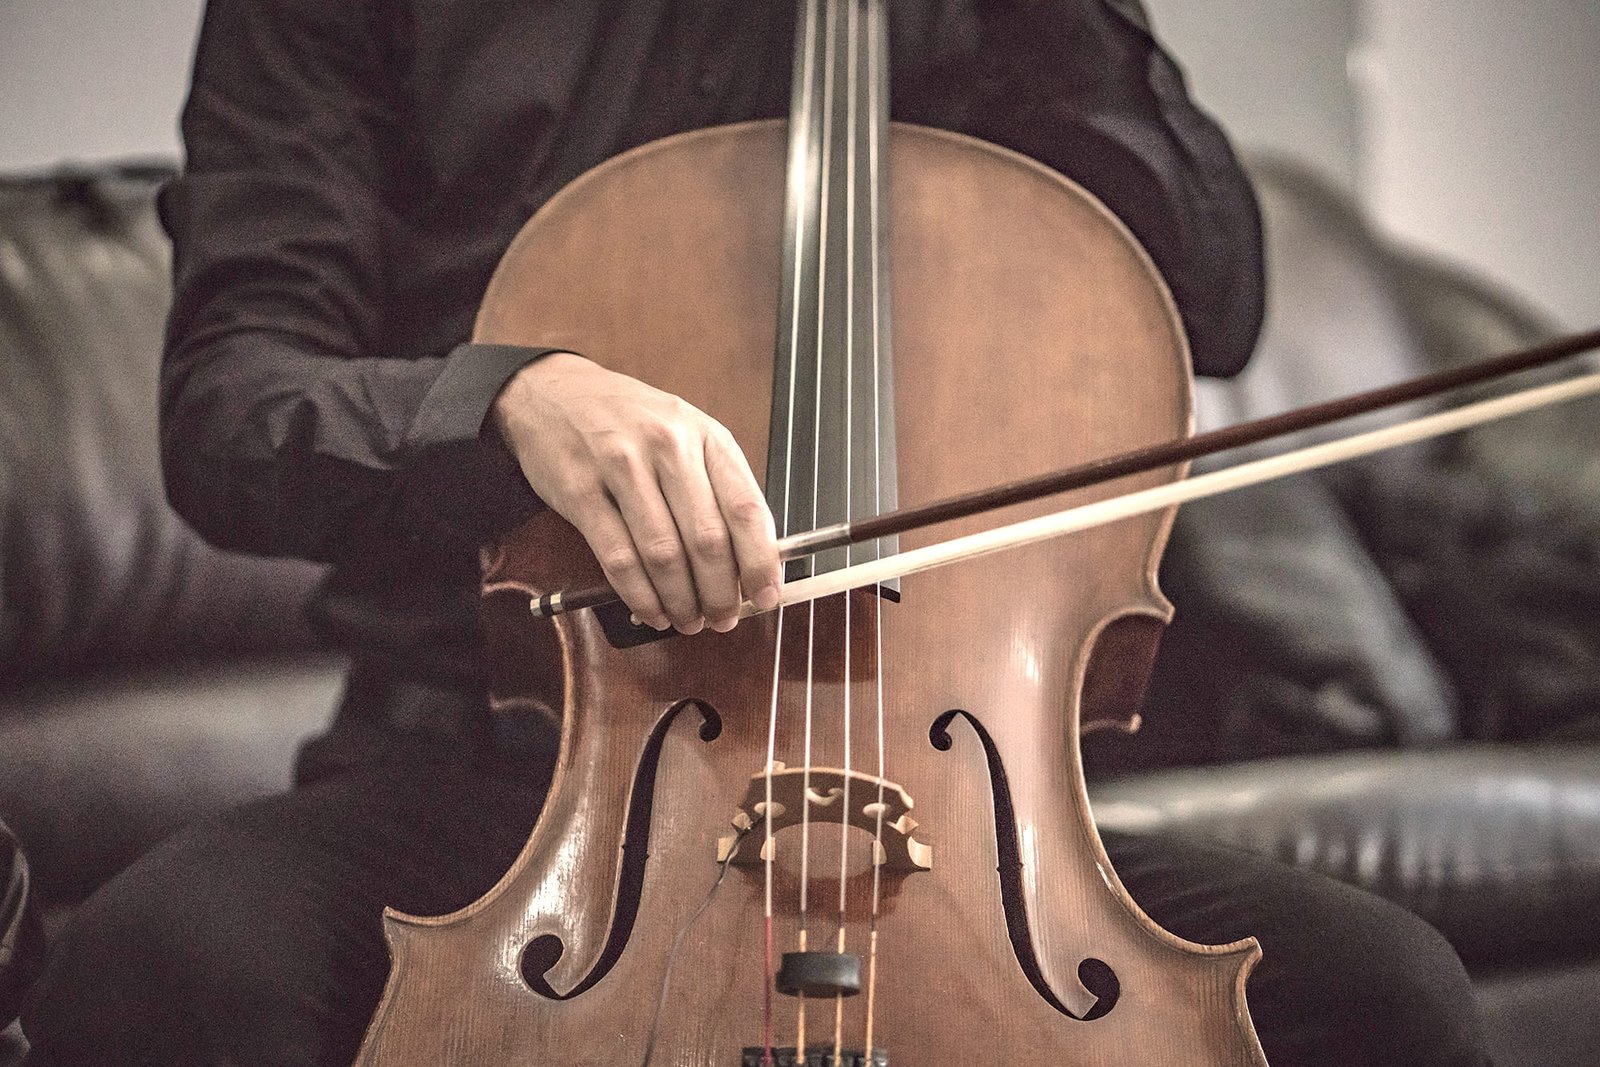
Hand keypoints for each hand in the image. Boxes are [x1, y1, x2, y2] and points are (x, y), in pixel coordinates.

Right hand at [490, 352, 781, 633]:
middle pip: (706, 539)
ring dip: (681, 601)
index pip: (745, 508)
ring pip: (663, 555)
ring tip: (688, 620)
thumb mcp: (688, 436)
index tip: (766, 597)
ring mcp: (621, 466)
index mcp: (706, 435)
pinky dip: (640, 596)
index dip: (761, 562)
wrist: (556, 392)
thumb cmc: (632, 423)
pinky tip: (651, 611)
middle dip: (720, 593)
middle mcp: (668, 446)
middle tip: (723, 619)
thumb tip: (754, 559)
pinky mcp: (580, 490)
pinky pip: (618, 558)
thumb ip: (720, 489)